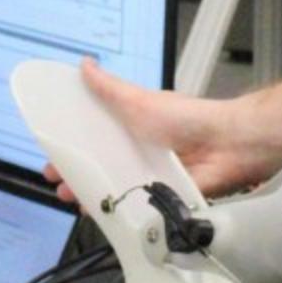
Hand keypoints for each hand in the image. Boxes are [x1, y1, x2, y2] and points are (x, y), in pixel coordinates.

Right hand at [41, 58, 274, 204]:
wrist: (227, 147)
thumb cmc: (187, 119)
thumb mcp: (140, 101)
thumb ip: (110, 88)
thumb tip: (85, 65)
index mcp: (132, 126)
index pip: (95, 137)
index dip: (73, 147)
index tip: (53, 157)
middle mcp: (140, 151)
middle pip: (101, 166)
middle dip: (77, 176)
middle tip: (59, 185)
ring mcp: (150, 175)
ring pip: (115, 188)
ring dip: (94, 196)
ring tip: (75, 201)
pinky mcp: (162, 196)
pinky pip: (136, 207)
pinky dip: (120, 212)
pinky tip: (104, 217)